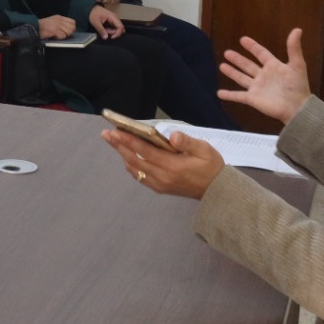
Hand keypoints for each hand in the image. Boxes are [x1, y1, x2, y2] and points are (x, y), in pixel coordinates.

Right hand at [37, 15, 75, 39]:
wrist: (35, 28)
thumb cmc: (43, 27)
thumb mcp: (53, 21)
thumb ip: (61, 23)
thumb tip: (70, 28)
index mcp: (59, 17)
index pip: (73, 22)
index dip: (72, 28)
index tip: (67, 31)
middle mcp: (59, 20)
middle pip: (72, 28)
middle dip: (69, 33)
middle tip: (62, 34)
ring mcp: (57, 25)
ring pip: (68, 32)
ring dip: (64, 35)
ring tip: (57, 35)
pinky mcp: (54, 30)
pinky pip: (63, 36)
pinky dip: (59, 38)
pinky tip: (54, 36)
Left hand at [88, 5, 124, 38]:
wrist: (92, 9)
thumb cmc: (93, 14)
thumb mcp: (95, 22)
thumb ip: (101, 30)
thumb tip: (106, 38)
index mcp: (113, 17)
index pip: (121, 27)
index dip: (118, 34)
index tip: (111, 37)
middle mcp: (115, 18)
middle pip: (120, 29)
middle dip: (113, 33)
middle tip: (105, 31)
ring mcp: (114, 20)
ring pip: (117, 29)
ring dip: (111, 32)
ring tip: (103, 29)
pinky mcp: (112, 22)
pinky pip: (114, 28)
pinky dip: (110, 30)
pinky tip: (104, 28)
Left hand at [101, 128, 225, 199]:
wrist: (216, 191)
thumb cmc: (211, 166)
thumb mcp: (205, 150)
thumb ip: (188, 142)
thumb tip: (172, 136)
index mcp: (172, 166)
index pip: (145, 151)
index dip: (129, 141)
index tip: (115, 131)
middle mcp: (162, 176)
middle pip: (135, 160)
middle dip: (119, 146)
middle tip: (106, 134)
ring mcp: (159, 184)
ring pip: (135, 169)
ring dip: (123, 155)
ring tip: (113, 141)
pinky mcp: (159, 188)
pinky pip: (140, 176)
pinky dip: (131, 165)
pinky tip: (127, 156)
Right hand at [218, 28, 311, 124]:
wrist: (297, 108)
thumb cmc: (298, 86)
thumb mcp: (297, 65)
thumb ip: (294, 48)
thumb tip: (298, 29)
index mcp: (274, 67)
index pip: (261, 54)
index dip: (253, 47)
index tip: (243, 39)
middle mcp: (264, 76)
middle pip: (248, 65)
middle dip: (238, 59)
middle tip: (227, 52)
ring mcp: (257, 88)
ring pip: (241, 78)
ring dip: (232, 72)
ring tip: (221, 66)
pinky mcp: (253, 99)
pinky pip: (238, 96)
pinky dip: (229, 95)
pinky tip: (219, 93)